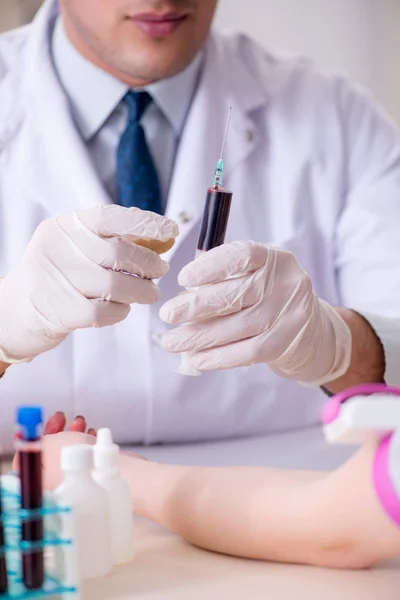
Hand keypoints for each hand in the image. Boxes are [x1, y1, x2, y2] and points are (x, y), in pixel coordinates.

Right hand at [0, 206, 177, 363]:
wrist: (14, 311)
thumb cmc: (57, 277)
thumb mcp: (76, 249)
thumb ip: (112, 241)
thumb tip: (161, 240)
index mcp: (63, 227)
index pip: (109, 216)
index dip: (144, 223)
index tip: (170, 231)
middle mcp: (57, 248)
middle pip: (118, 253)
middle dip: (148, 263)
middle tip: (161, 271)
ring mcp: (56, 280)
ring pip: (115, 285)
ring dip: (142, 291)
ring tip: (149, 294)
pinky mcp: (59, 311)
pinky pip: (105, 312)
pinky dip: (122, 311)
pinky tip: (123, 309)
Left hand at [12, 412, 145, 489]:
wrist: (121, 473)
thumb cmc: (82, 460)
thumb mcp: (50, 445)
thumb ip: (37, 443)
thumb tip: (34, 441)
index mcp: (42, 486)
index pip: (28, 463)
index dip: (32, 441)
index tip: (40, 425)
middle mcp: (57, 488)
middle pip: (49, 455)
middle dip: (56, 432)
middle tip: (61, 417)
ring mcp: (77, 486)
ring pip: (68, 455)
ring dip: (72, 435)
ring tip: (81, 421)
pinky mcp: (94, 480)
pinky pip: (85, 459)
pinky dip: (86, 444)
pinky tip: (92, 433)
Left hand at [160, 242, 350, 385]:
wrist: (310, 328)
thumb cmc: (268, 295)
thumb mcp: (254, 274)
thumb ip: (223, 276)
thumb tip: (184, 293)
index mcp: (274, 258)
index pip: (242, 256)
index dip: (210, 267)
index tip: (182, 278)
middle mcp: (284, 284)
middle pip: (235, 295)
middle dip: (195, 307)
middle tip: (167, 314)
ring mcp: (287, 315)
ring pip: (236, 328)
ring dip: (198, 337)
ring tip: (171, 342)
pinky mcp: (284, 343)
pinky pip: (245, 353)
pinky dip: (216, 357)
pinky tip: (194, 359)